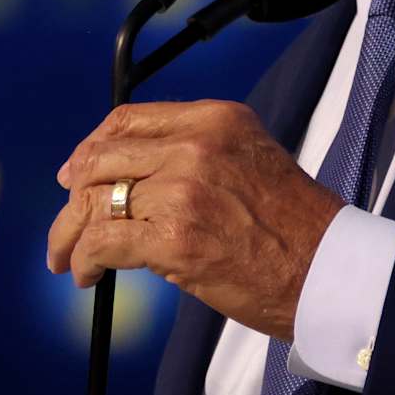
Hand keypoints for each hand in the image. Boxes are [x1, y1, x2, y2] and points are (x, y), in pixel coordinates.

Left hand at [45, 100, 345, 341]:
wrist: (328, 269)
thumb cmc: (295, 228)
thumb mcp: (251, 160)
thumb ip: (200, 155)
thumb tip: (137, 178)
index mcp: (216, 119)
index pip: (129, 119)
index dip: (91, 147)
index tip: (75, 173)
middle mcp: (196, 144)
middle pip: (102, 159)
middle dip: (73, 196)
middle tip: (66, 226)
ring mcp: (183, 189)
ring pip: (94, 201)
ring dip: (70, 234)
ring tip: (67, 257)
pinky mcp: (174, 237)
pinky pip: (103, 241)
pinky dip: (84, 260)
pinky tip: (87, 275)